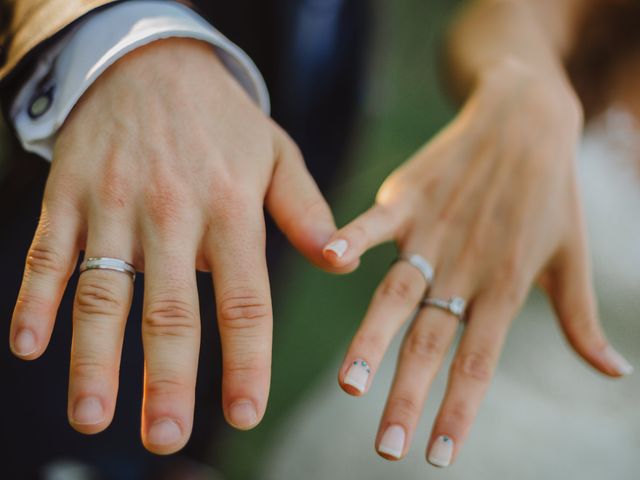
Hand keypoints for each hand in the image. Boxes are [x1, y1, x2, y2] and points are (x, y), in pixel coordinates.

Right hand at [9, 38, 345, 453]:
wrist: (151, 60)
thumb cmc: (223, 122)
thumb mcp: (278, 155)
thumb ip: (308, 212)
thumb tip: (343, 264)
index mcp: (231, 208)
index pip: (244, 299)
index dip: (246, 360)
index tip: (244, 415)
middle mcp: (172, 213)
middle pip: (170, 309)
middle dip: (168, 380)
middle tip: (166, 440)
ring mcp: (114, 204)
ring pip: (101, 292)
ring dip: (94, 359)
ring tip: (94, 417)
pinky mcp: (67, 195)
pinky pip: (46, 254)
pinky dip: (33, 300)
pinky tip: (27, 345)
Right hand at [322, 59, 632, 465]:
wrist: (525, 116)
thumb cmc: (551, 191)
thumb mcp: (573, 256)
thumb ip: (583, 320)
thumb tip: (617, 374)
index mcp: (505, 287)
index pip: (478, 364)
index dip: (458, 412)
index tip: (436, 457)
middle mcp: (465, 267)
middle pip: (432, 342)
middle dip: (408, 398)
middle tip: (387, 447)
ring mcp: (432, 233)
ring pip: (396, 295)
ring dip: (371, 341)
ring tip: (350, 384)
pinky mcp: (406, 199)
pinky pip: (374, 224)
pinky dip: (351, 239)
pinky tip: (327, 259)